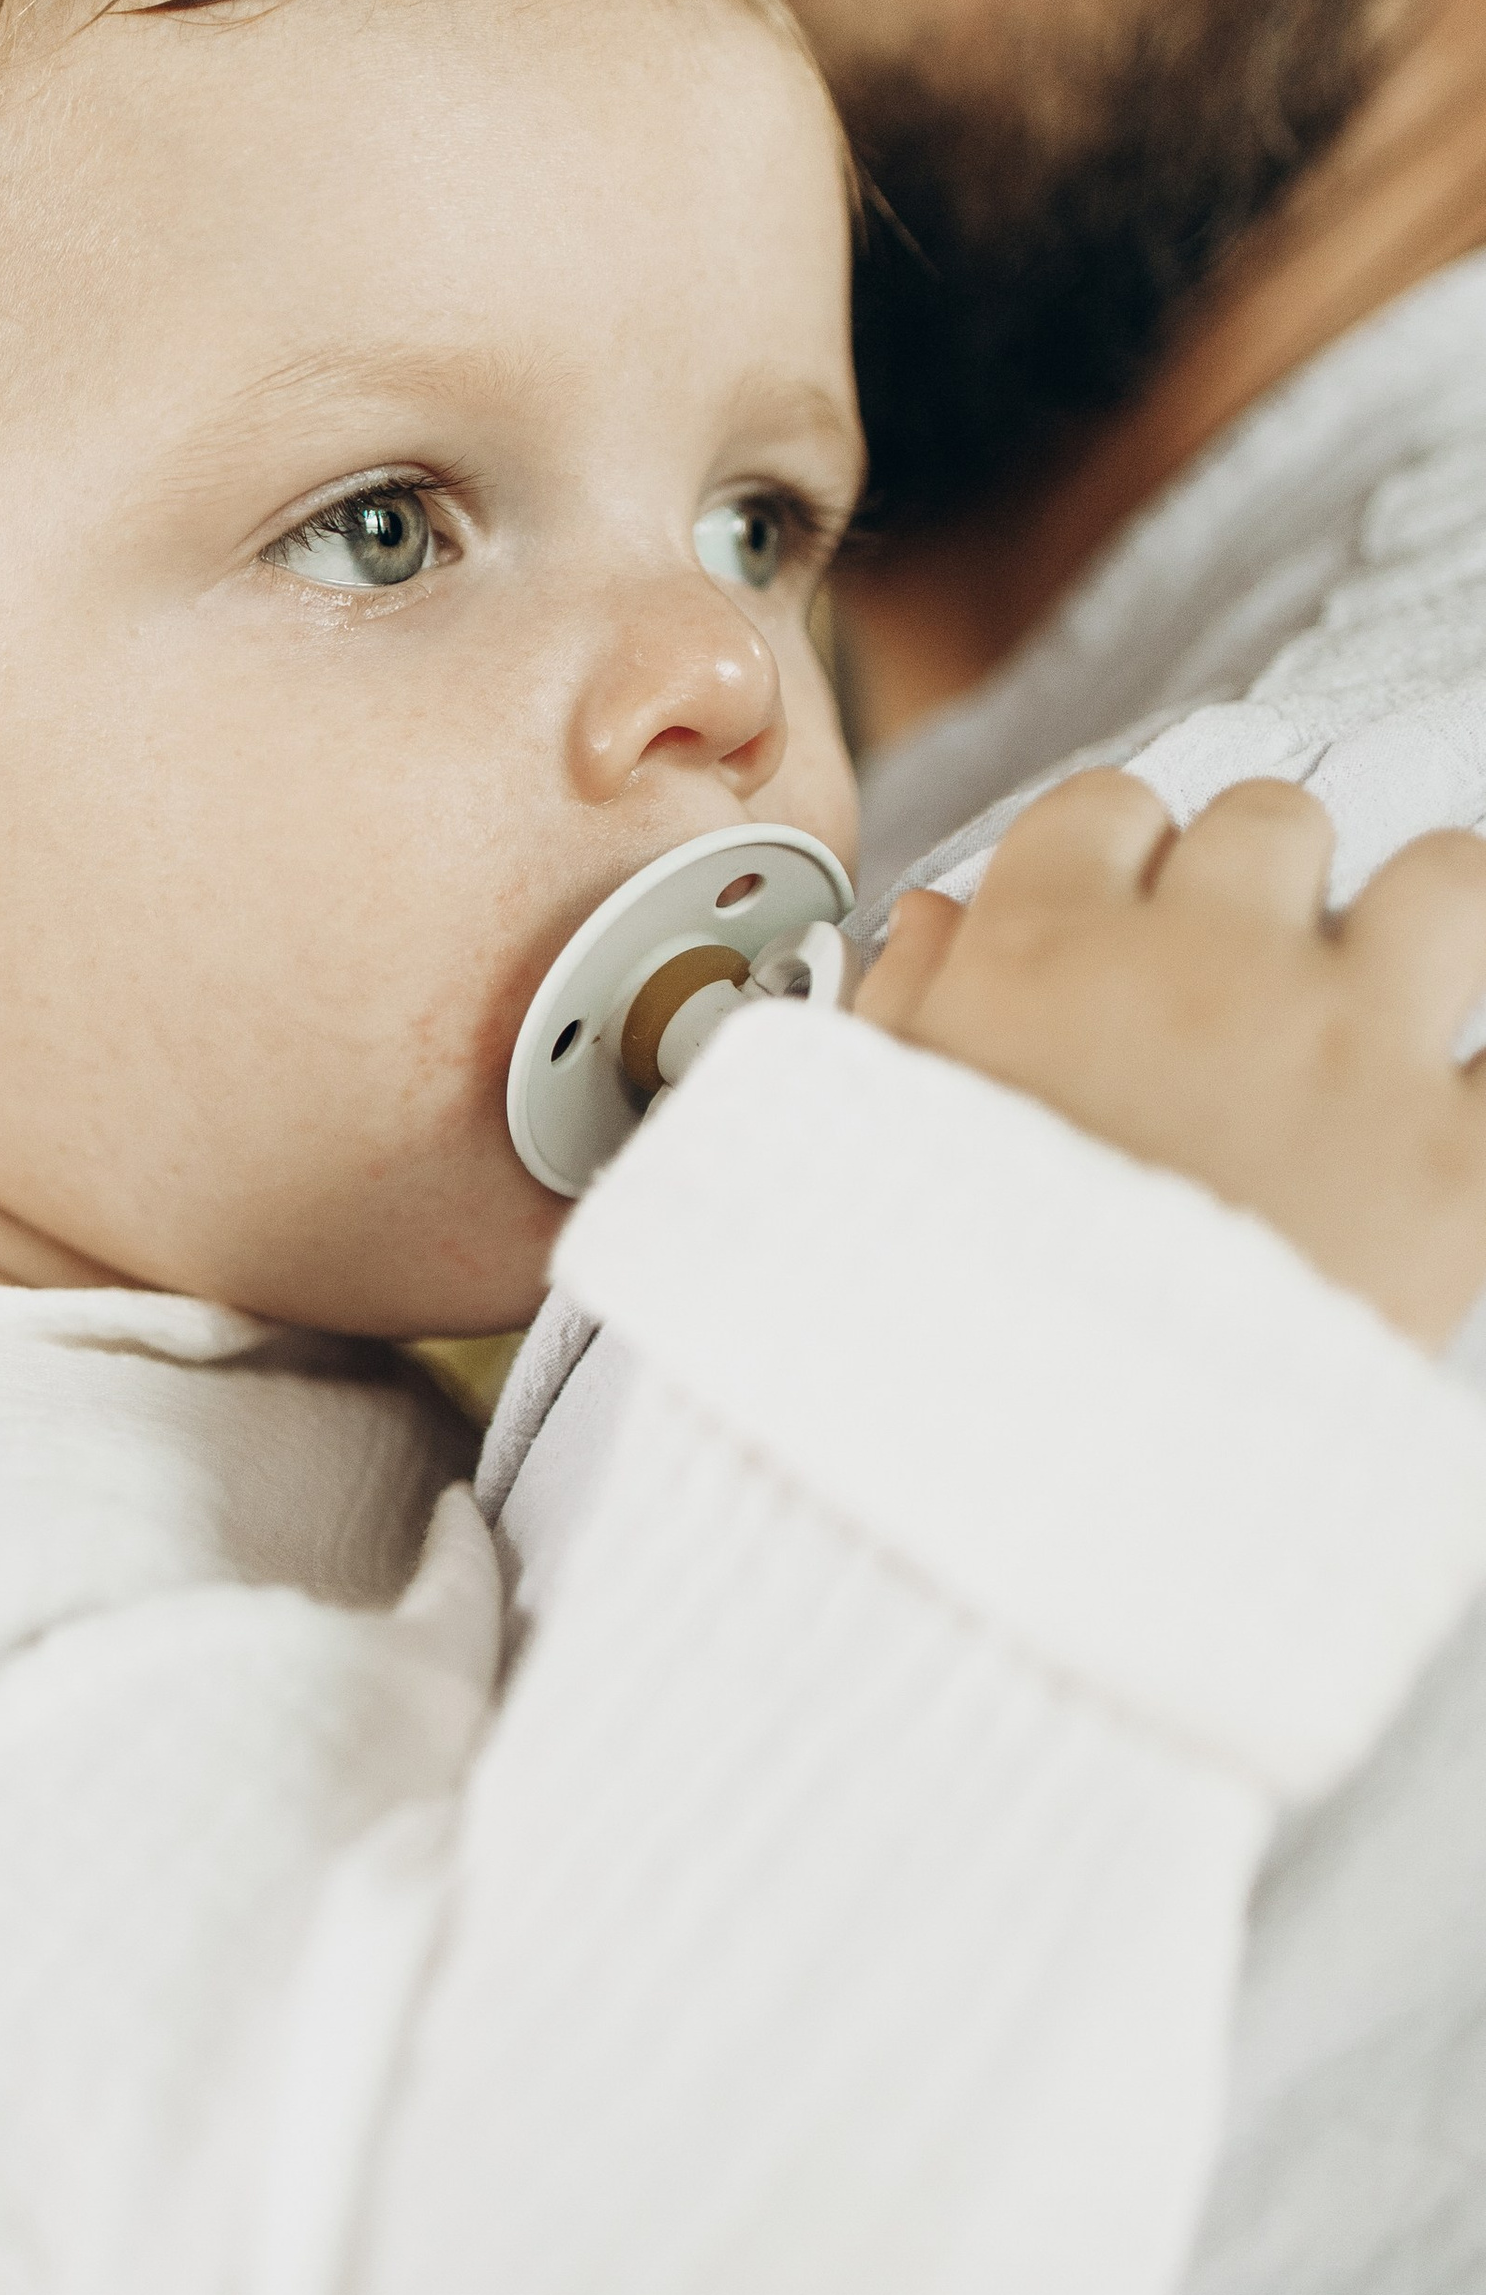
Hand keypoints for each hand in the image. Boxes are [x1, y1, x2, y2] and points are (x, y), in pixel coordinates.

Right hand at [856, 771, 1485, 1347]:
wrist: (1042, 1489)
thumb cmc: (932, 1320)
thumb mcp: (867, 1142)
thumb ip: (904, 1012)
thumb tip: (942, 925)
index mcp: (1042, 954)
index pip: (1110, 805)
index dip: (1119, 866)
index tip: (1120, 929)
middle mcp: (1203, 969)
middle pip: (1273, 824)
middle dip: (1263, 896)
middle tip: (1247, 997)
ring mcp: (1349, 1055)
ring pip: (1449, 879)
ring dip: (1424, 934)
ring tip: (1389, 1017)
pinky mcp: (1463, 1164)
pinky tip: (1460, 1117)